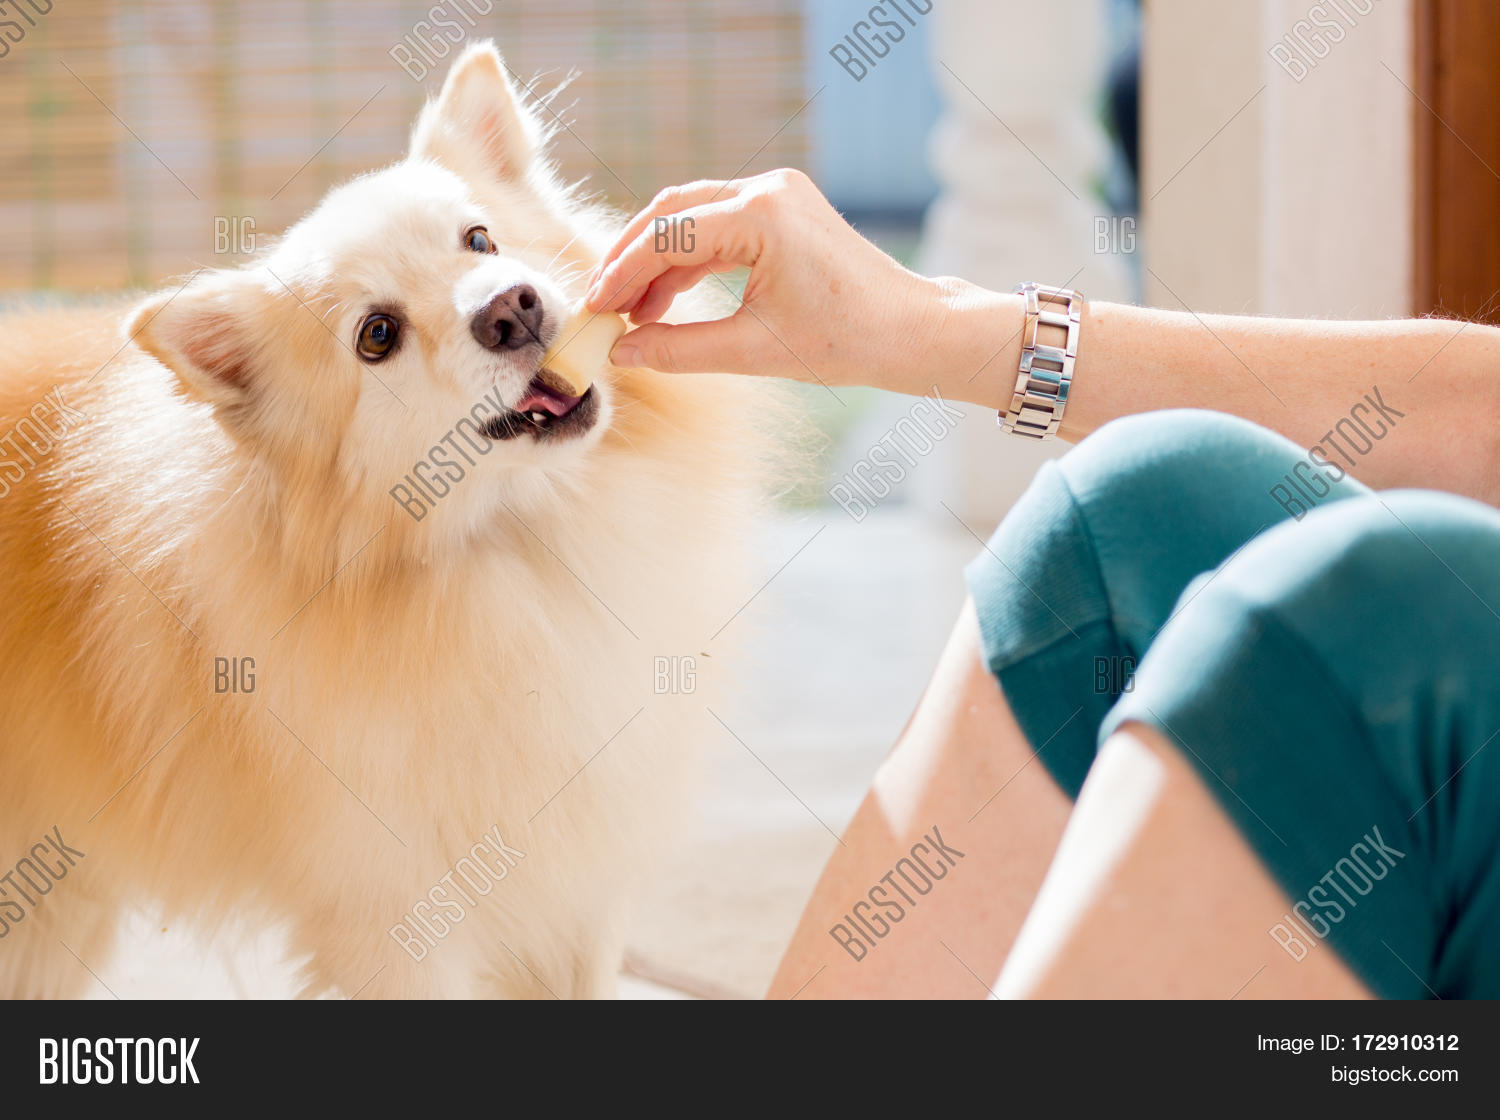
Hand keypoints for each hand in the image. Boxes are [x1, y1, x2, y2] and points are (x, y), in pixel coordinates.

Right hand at [586, 169, 975, 395]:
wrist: (910, 331)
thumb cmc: (845, 341)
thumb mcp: (753, 351)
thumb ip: (679, 350)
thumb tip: (622, 353)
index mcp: (761, 215)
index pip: (666, 235)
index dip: (622, 273)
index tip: (595, 309)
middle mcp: (768, 190)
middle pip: (671, 212)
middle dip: (630, 258)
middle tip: (601, 304)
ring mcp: (778, 194)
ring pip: (692, 217)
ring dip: (658, 261)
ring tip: (632, 313)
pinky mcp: (784, 210)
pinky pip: (719, 227)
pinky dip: (689, 260)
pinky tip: (665, 300)